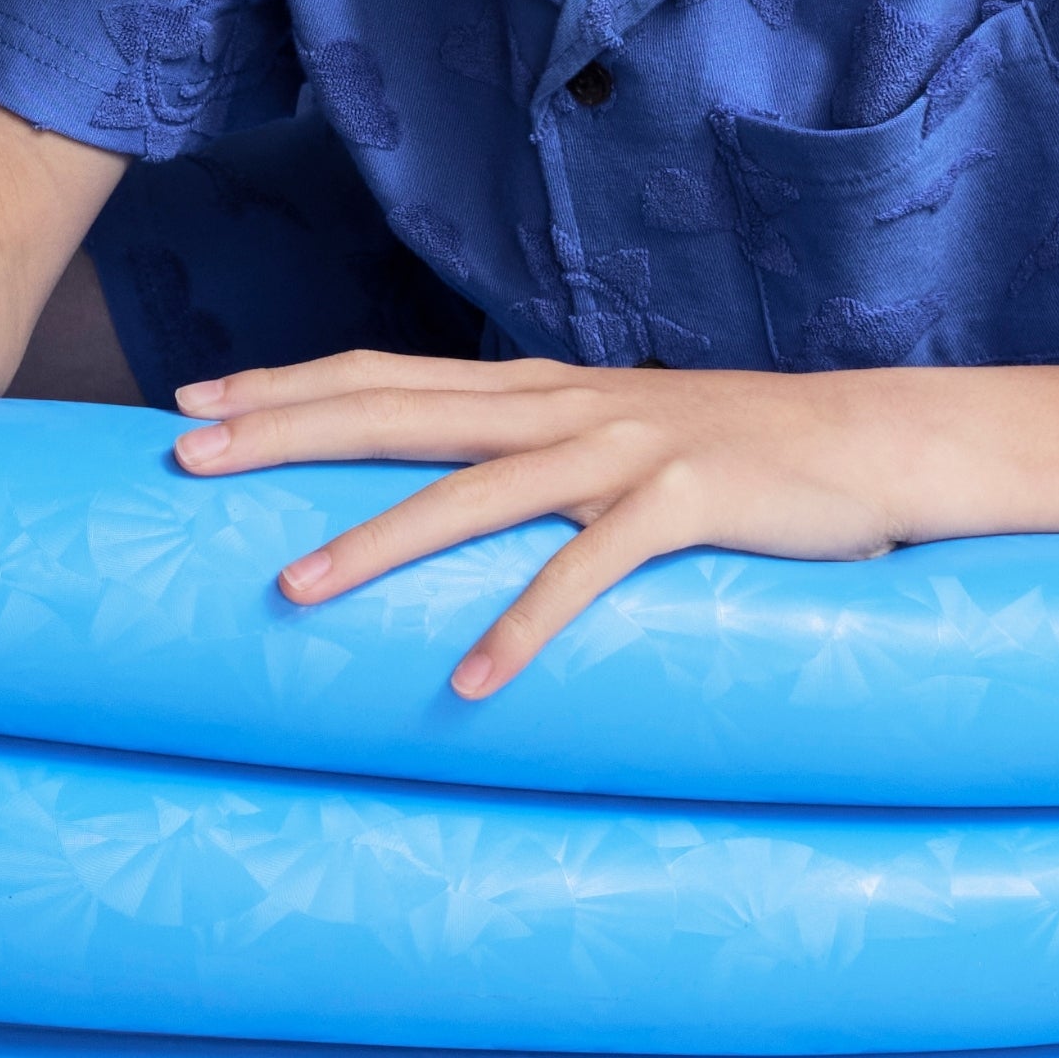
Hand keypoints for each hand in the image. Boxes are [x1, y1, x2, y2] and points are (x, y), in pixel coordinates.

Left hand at [171, 350, 932, 696]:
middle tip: (184, 455)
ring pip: (474, 491)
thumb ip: (533, 451)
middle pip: (397, 411)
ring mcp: (624, 449)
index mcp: (538, 390)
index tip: (191, 398)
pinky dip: (526, 627)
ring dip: (376, 542)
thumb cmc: (738, 453)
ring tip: (290, 590)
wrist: (874, 443)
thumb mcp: (617, 436)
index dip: (286, 384)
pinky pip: (590, 573)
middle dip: (284, 432)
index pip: (384, 374)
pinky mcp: (686, 503)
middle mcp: (564, 406)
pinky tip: (472, 683)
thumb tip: (440, 489)